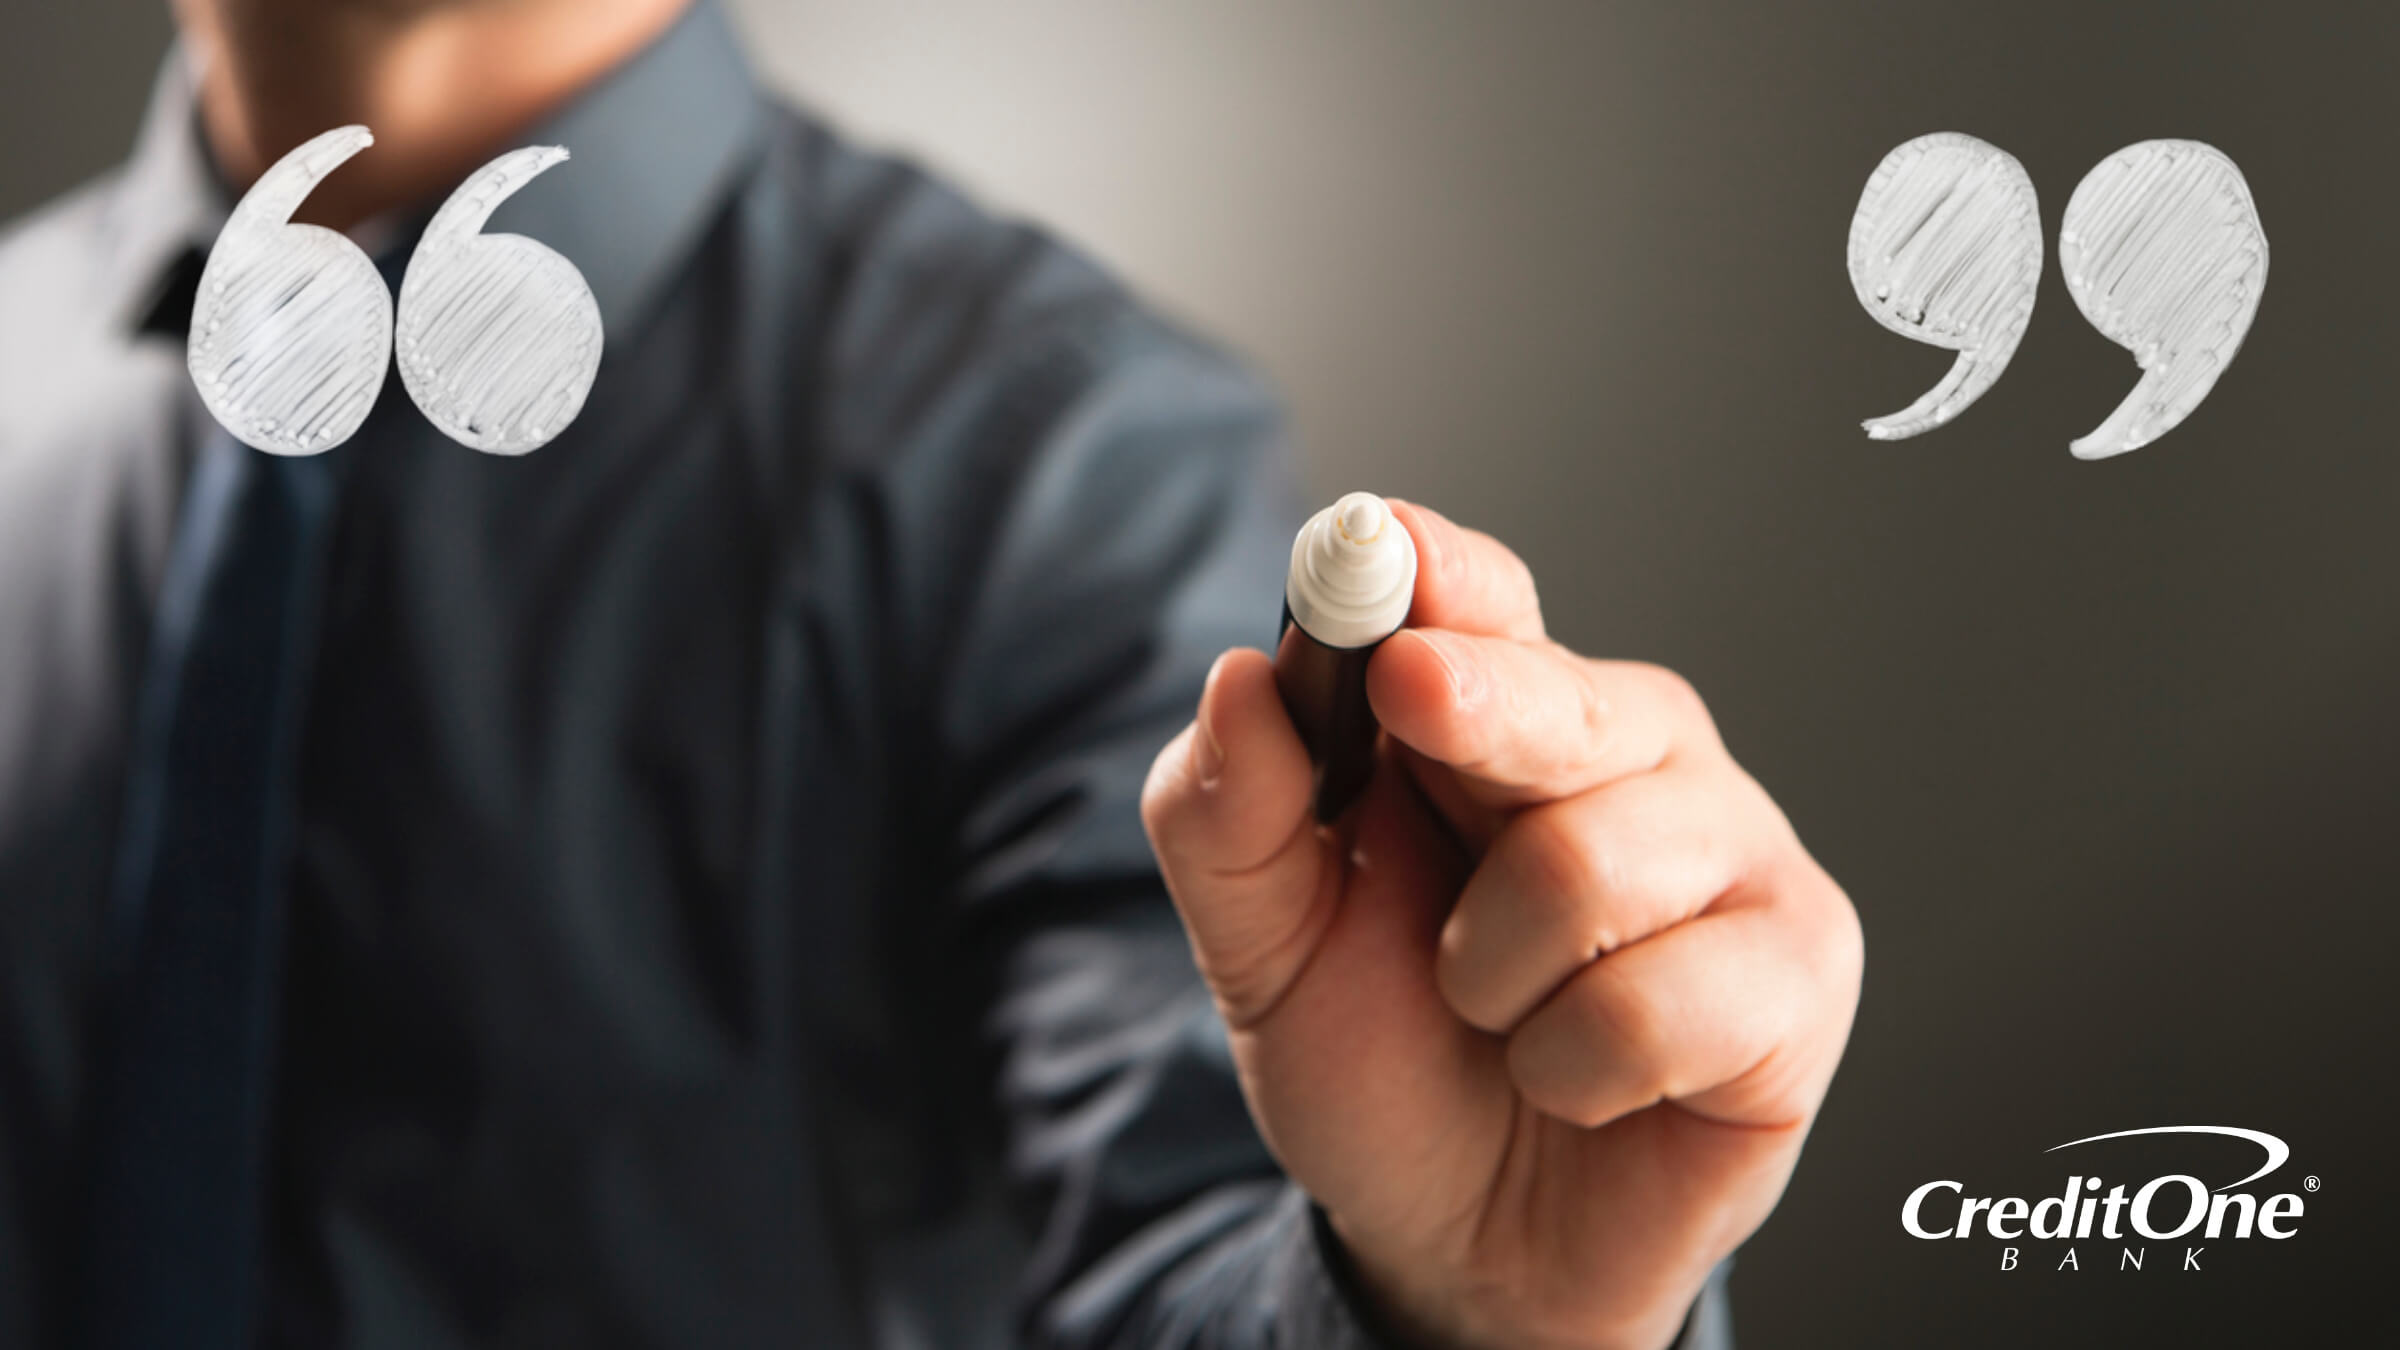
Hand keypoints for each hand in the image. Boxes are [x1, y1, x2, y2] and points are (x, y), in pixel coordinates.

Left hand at [1141, 501, 1862, 1349]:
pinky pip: (1662, 1002)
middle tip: (1411, 699)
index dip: (1436, 573)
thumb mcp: (1261, 949)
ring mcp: (1730, 852)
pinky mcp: (1800, 969)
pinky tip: (1579, 1080)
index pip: (1479, 602)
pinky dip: (1575, 1068)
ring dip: (1493, 978)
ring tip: (1495, 1018)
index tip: (1383, 545)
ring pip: (1591, 864)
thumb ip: (1230, 819)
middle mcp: (1628, 756)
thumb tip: (1241, 680)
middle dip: (1475, 708)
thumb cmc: (1384, 1063)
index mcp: (1496, 721)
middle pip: (1561, 695)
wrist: (1460, 1246)